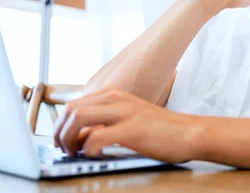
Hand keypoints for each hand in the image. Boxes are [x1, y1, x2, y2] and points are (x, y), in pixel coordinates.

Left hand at [53, 86, 201, 162]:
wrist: (189, 132)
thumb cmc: (159, 129)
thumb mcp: (126, 118)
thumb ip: (103, 122)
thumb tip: (77, 137)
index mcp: (112, 94)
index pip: (73, 105)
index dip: (61, 125)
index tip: (61, 141)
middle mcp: (115, 98)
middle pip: (71, 110)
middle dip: (60, 132)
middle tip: (63, 150)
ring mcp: (123, 112)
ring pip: (78, 118)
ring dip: (69, 138)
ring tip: (73, 153)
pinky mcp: (132, 129)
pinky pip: (97, 136)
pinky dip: (87, 148)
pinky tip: (92, 155)